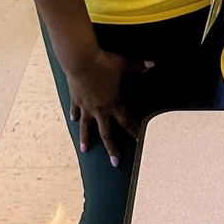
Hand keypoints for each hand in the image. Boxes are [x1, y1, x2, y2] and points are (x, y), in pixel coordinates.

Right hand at [66, 48, 153, 165]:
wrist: (81, 60)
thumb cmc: (103, 63)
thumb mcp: (123, 64)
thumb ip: (137, 67)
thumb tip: (151, 65)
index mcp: (113, 103)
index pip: (126, 122)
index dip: (134, 132)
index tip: (139, 142)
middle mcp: (100, 109)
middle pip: (106, 133)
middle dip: (111, 149)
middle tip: (115, 162)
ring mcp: (86, 106)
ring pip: (86, 127)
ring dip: (86, 139)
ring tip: (85, 150)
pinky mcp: (76, 100)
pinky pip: (76, 110)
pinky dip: (74, 115)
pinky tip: (73, 120)